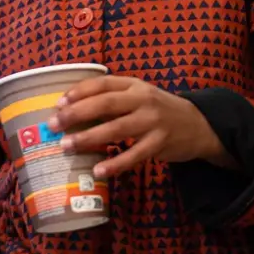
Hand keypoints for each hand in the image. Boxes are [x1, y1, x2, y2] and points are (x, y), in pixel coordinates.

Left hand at [56, 77, 231, 180]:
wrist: (199, 125)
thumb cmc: (160, 110)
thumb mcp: (141, 95)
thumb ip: (115, 99)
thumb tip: (74, 111)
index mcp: (135, 85)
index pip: (103, 83)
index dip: (79, 92)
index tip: (59, 103)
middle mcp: (143, 99)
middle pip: (104, 104)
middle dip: (76, 114)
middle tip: (54, 125)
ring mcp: (153, 121)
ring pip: (116, 129)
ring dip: (88, 138)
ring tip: (67, 146)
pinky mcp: (160, 143)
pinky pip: (134, 155)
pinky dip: (115, 163)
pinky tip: (99, 170)